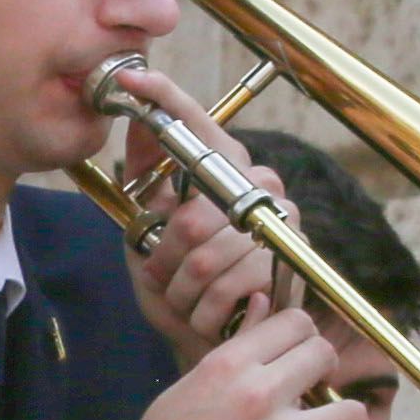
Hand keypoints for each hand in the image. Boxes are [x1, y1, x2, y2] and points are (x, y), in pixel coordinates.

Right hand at [28, 302, 379, 419]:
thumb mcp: (182, 393)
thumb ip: (232, 352)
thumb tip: (263, 304)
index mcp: (225, 369)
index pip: (294, 323)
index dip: (298, 338)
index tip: (293, 358)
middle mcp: (257, 398)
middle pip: (324, 357)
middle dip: (320, 373)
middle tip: (307, 395)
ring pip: (353, 414)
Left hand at [101, 65, 292, 357]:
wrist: (217, 339)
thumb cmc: (184, 284)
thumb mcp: (149, 230)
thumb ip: (148, 179)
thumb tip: (136, 119)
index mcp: (227, 172)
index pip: (198, 127)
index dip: (164, 100)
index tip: (129, 79)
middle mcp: (261, 188)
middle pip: (191, 218)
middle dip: (164, 258)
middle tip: (167, 274)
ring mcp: (280, 225)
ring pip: (202, 258)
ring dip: (180, 290)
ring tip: (189, 297)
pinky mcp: (289, 268)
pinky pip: (223, 288)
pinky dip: (201, 311)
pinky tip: (210, 314)